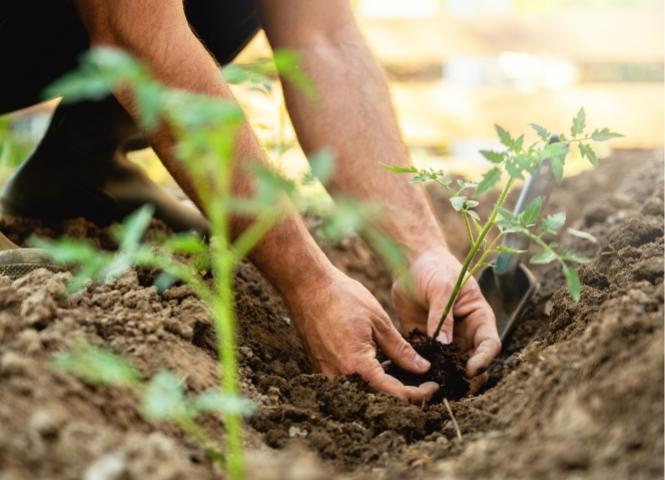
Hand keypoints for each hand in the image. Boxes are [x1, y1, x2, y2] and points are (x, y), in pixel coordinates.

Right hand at [286, 268, 438, 402]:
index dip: (419, 394)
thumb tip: (422, 368)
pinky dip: (368, 379)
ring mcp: (327, 374)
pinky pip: (349, 383)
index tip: (434, 385)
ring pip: (364, 393)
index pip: (394, 394)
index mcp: (357, 365)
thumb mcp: (379, 321)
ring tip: (404, 372)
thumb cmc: (343, 297)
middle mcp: (340, 377)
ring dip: (386, 388)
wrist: (307, 286)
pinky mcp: (321, 368)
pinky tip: (380, 363)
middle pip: (379, 399)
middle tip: (423, 383)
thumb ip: (401, 350)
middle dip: (404, 395)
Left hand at [392, 247, 500, 389]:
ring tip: (434, 389)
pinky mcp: (425, 341)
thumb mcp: (442, 288)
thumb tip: (444, 345)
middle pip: (473, 362)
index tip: (471, 371)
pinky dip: (422, 370)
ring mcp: (445, 340)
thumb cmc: (434, 268)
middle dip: (467, 378)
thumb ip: (442, 316)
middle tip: (455, 389)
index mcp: (478, 318)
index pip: (490, 344)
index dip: (484, 360)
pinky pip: (426, 360)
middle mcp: (465, 333)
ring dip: (445, 378)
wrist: (411, 263)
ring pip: (450, 366)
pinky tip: (413, 379)